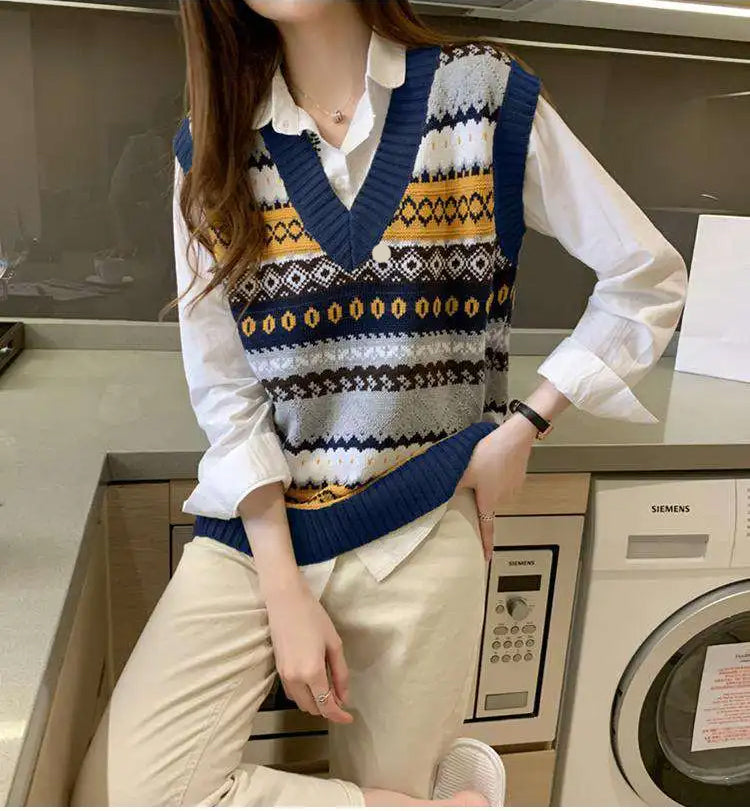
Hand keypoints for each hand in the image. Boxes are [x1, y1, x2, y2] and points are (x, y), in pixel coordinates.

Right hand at [263, 573, 352, 723]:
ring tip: (329, 689)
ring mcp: (284, 675)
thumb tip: (344, 697)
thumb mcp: (334, 644)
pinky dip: (304, 695)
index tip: (349, 718)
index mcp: (312, 673)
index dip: (339, 716)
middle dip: (328, 709)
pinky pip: (292, 693)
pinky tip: (314, 683)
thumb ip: (340, 673)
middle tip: (341, 698)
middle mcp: (295, 679)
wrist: (285, 601)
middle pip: (313, 708)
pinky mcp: (278, 669)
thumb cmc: (314, 617)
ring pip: (301, 703)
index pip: (326, 706)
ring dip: (315, 703)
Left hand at [456, 414, 535, 560]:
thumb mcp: (464, 470)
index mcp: (489, 501)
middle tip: (474, 482)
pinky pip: (504, 480)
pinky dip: (498, 474)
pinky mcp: (518, 478)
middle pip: (488, 504)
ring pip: (496, 491)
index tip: (486, 560)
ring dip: (489, 483)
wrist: (514, 438)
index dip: (485, 545)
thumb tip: (438, 496)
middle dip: (480, 497)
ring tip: (484, 466)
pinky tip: (494, 462)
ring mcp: (513, 489)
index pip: (487, 529)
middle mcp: (503, 499)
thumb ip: (452, 485)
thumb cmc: (489, 454)